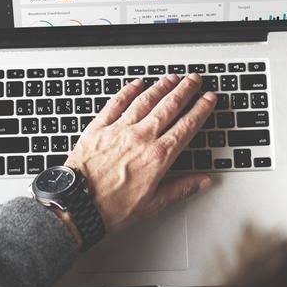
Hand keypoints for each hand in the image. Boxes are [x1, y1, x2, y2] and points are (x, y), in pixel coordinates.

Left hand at [63, 74, 215, 237]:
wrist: (77, 206)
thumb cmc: (111, 208)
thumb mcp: (153, 204)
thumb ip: (181, 189)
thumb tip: (203, 181)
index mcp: (157, 156)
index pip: (186, 126)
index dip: (201, 109)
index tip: (209, 98)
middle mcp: (140, 138)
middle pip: (169, 106)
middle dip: (185, 90)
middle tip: (195, 79)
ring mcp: (119, 129)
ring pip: (145, 100)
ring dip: (161, 86)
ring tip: (172, 78)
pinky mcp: (99, 127)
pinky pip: (116, 102)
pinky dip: (128, 90)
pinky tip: (137, 83)